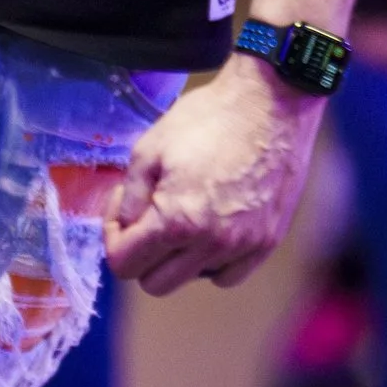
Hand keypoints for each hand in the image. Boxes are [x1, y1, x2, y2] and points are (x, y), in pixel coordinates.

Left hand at [104, 56, 320, 294]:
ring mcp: (243, 247)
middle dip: (142, 253)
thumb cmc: (209, 119)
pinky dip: (213, 261)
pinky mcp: (267, 242)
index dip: (114, 237)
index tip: (124, 209)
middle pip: (154, 283)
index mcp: (175, 221)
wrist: (272, 103)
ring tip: (184, 216)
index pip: (124, 264)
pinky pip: (229, 275)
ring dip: (177, 257)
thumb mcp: (149, 148)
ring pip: (191, 279)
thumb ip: (130, 198)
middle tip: (148, 215)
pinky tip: (211, 229)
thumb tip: (126, 224)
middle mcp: (210, 244)